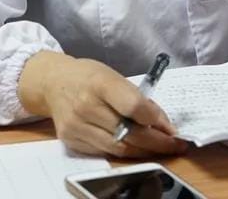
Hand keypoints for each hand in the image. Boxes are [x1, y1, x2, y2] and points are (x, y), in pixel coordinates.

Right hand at [17, 51, 186, 157]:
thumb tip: (160, 120)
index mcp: (99, 82)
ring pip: (118, 147)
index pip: (133, 106)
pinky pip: (105, 152)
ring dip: (144, 151)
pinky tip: (137, 148)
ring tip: (160, 149)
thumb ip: (134, 96)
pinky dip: (124, 152)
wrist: (53, 82)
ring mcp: (76, 125)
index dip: (156, 119)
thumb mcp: (112, 75)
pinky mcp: (71, 141)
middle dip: (157, 142)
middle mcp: (86, 105)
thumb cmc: (88, 75)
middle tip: (175, 144)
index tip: (171, 127)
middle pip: (128, 132)